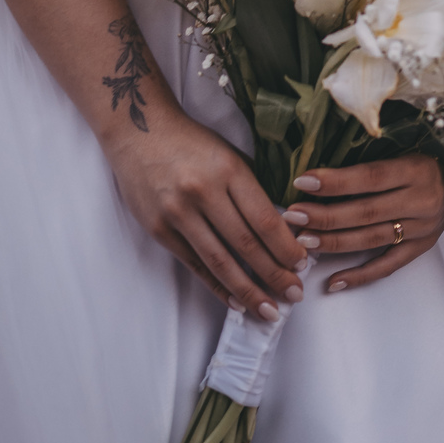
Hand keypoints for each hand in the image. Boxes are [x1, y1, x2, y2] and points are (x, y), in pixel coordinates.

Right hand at [108, 109, 308, 320]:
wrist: (139, 133)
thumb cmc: (193, 143)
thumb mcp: (229, 155)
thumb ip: (251, 190)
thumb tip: (283, 231)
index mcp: (228, 169)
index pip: (263, 218)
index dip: (285, 246)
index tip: (303, 265)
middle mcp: (203, 192)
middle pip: (245, 244)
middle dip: (274, 274)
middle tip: (295, 295)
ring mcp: (178, 213)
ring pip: (220, 261)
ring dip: (247, 290)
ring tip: (269, 309)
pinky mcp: (159, 229)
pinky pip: (194, 264)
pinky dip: (216, 285)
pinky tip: (234, 300)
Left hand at [282, 153, 443, 292]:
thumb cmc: (432, 150)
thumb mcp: (410, 141)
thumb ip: (375, 153)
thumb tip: (327, 163)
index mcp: (416, 169)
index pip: (369, 177)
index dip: (335, 181)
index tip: (303, 181)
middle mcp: (420, 201)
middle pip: (365, 212)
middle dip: (324, 215)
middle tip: (293, 216)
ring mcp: (422, 228)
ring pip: (371, 239)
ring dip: (334, 242)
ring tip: (303, 242)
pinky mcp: (423, 247)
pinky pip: (388, 265)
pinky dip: (360, 276)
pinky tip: (334, 281)